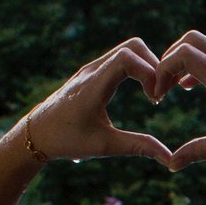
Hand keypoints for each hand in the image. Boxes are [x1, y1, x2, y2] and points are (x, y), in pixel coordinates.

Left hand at [18, 40, 171, 162]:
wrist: (35, 133)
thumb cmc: (67, 141)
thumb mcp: (104, 146)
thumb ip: (138, 147)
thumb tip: (170, 158)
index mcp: (93, 86)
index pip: (127, 58)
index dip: (150, 72)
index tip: (155, 99)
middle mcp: (92, 71)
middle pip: (133, 46)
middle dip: (154, 66)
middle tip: (159, 94)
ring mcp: (91, 68)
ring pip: (128, 49)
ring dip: (147, 66)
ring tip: (153, 94)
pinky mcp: (92, 71)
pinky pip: (120, 58)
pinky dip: (137, 68)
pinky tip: (142, 91)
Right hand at [151, 31, 205, 170]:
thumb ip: (198, 152)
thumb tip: (171, 165)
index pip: (184, 54)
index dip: (162, 69)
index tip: (158, 94)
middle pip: (192, 40)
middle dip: (170, 58)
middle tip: (163, 85)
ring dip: (187, 62)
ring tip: (177, 88)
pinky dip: (203, 65)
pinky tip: (198, 87)